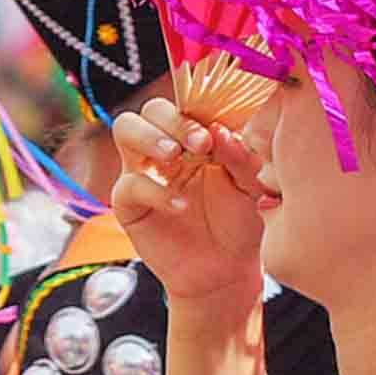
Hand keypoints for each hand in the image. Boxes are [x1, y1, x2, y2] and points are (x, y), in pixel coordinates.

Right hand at [107, 98, 268, 316]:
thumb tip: (221, 131)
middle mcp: (167, 147)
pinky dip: (156, 191)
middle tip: (201, 144)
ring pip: (125, 129)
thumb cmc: (237, 223)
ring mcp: (145, 171)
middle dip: (174, 120)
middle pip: (151, 110)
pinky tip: (181, 206)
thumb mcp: (250, 188)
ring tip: (175, 157)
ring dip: (150, 137)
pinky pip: (129, 184)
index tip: (218, 128)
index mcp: (197, 137)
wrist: (225, 270)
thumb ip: (240, 158)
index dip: (199, 109)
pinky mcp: (129, 202)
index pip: (187, 104)